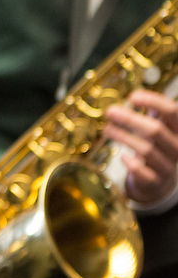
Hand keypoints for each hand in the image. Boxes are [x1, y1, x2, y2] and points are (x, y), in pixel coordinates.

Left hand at [105, 89, 177, 205]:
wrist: (157, 183)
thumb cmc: (155, 148)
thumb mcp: (159, 128)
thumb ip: (154, 113)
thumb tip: (136, 95)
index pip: (173, 112)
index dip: (154, 101)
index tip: (132, 96)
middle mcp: (177, 148)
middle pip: (155, 130)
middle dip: (130, 119)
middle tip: (110, 111)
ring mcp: (167, 166)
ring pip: (146, 149)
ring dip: (123, 137)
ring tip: (107, 129)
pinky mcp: (155, 182)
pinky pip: (142, 171)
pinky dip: (130, 163)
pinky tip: (121, 156)